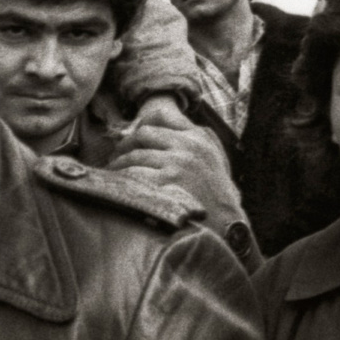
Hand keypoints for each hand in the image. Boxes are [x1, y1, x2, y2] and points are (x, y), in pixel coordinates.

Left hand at [109, 104, 246, 234]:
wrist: (225, 223)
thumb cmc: (217, 195)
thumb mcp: (215, 159)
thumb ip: (195, 142)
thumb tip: (165, 130)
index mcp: (199, 137)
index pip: (163, 115)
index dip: (142, 122)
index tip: (134, 136)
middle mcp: (187, 146)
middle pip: (143, 133)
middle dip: (126, 144)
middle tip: (117, 155)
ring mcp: (176, 163)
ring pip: (134, 154)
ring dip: (118, 164)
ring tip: (114, 173)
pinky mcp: (165, 182)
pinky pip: (132, 174)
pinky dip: (120, 179)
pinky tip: (117, 185)